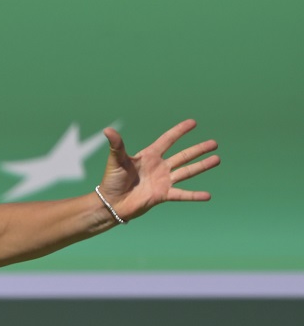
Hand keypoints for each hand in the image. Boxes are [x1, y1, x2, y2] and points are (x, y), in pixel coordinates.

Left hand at [99, 119, 219, 221]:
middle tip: (214, 143)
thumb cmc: (112, 180)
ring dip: (202, 166)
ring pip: (187, 171)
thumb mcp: (115, 160)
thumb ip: (116, 146)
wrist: (112, 202)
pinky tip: (207, 195)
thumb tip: (108, 130)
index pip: (167, 140)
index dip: (179, 131)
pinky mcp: (163, 195)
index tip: (193, 123)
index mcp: (149, 156)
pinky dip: (194, 195)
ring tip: (217, 159)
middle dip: (198, 149)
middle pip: (183, 155)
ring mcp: (163, 180)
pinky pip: (182, 194)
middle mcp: (159, 167)